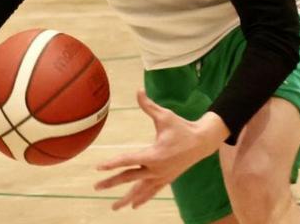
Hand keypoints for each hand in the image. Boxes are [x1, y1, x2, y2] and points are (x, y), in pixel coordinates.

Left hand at [94, 90, 227, 209]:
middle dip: (112, 182)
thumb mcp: (165, 116)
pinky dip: (142, 198)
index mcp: (154, 155)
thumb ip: (149, 106)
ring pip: (140, 190)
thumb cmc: (182, 127)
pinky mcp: (167, 179)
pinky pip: (152, 192)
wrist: (202, 142)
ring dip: (126, 199)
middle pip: (129, 178)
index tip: (98, 167)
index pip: (128, 160)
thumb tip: (138, 91)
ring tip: (114, 208)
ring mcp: (162, 176)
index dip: (112, 163)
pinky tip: (133, 206)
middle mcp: (156, 169)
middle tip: (96, 187)